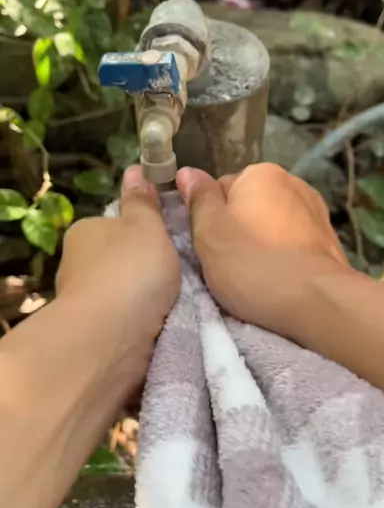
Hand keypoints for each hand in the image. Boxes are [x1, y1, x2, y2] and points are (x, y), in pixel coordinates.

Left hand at [57, 165, 180, 345]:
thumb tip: (134, 169)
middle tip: (181, 272)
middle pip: (120, 259)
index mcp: (86, 232)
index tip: (170, 241)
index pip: (116, 224)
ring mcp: (85, 302)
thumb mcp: (146, 226)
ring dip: (145, 297)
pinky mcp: (95, 334)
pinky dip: (142, 321)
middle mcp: (78, 264)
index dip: (144, 230)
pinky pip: (125, 320)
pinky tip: (164, 324)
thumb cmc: (131, 271)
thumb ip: (143, 202)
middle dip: (144, 267)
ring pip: (123, 292)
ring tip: (180, 301)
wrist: (111, 337)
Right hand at [176, 163, 350, 337]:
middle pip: (250, 206)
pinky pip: (294, 245)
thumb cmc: (253, 264)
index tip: (211, 247)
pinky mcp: (330, 241)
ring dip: (263, 245)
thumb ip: (199, 199)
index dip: (211, 220)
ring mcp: (316, 211)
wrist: (317, 301)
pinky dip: (285, 258)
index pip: (221, 189)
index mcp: (261, 174)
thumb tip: (188, 172)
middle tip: (231, 265)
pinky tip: (280, 280)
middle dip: (239, 231)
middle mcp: (293, 183)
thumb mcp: (210, 232)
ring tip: (257, 277)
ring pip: (273, 226)